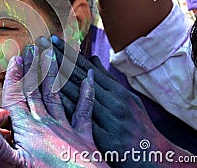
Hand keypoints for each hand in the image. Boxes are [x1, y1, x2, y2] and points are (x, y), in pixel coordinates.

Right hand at [0, 46, 105, 166]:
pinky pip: (85, 110)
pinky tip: (89, 77)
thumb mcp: (16, 166)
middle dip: (33, 69)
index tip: (16, 58)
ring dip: (53, 73)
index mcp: (28, 128)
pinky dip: (87, 93)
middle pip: (36, 91)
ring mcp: (66, 128)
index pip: (17, 97)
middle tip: (33, 47)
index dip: (15, 77)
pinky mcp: (84, 136)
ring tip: (52, 53)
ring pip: (56, 94)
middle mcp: (46, 122)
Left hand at [46, 35, 181, 166]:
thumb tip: (92, 59)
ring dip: (55, 76)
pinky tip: (50, 96)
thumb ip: (107, 80)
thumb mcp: (128, 100)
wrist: (157, 159)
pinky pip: (82, 120)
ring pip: (78, 94)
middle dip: (57, 58)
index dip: (67, 53)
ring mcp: (111, 119)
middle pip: (79, 76)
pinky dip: (66, 106)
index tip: (52, 40)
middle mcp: (115, 102)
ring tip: (39, 63)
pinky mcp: (107, 139)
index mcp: (118, 91)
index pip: (87, 68)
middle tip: (40, 43)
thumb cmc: (138, 127)